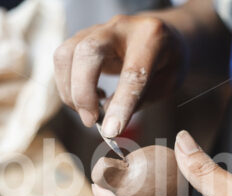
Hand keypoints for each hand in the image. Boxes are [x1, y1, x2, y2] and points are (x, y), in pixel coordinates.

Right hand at [53, 14, 186, 136]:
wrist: (164, 34)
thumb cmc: (168, 61)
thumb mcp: (168, 83)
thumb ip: (140, 99)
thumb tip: (107, 117)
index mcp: (151, 37)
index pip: (132, 73)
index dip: (121, 104)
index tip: (112, 131)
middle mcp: (120, 27)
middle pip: (87, 52)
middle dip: (83, 92)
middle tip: (91, 121)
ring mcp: (97, 29)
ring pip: (66, 54)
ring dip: (70, 91)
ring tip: (89, 112)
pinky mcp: (82, 38)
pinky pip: (62, 60)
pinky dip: (68, 86)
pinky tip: (88, 98)